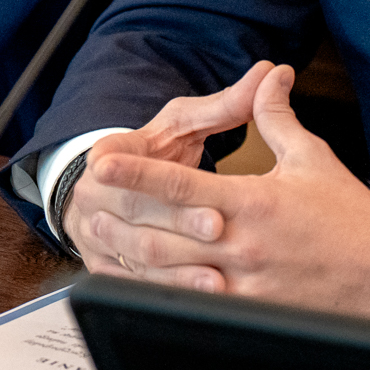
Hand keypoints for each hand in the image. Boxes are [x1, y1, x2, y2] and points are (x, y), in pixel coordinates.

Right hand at [65, 62, 272, 272]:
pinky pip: (138, 285)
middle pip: (137, 213)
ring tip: (219, 276)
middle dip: (178, 221)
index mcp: (109, 153)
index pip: (118, 160)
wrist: (110, 187)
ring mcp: (98, 236)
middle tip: (219, 226)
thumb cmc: (157, 149)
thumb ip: (228, 102)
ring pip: (138, 256)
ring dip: (178, 267)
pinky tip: (200, 298)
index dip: (144, 170)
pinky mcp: (109, 269)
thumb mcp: (185, 121)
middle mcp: (96, 197)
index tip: (179, 174)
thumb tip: (272, 71)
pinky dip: (170, 291)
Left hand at [79, 64, 369, 321]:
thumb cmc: (351, 216)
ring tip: (103, 238)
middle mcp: (243, 245)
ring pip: (170, 273)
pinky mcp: (251, 314)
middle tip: (86, 204)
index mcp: (253, 202)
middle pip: (164, 232)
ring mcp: (244, 285)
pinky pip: (193, 306)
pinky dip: (161, 293)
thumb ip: (277, 116)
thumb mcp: (311, 158)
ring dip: (130, 256)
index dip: (137, 172)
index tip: (102, 161)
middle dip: (121, 217)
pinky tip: (140, 282)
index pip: (181, 184)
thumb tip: (269, 75)